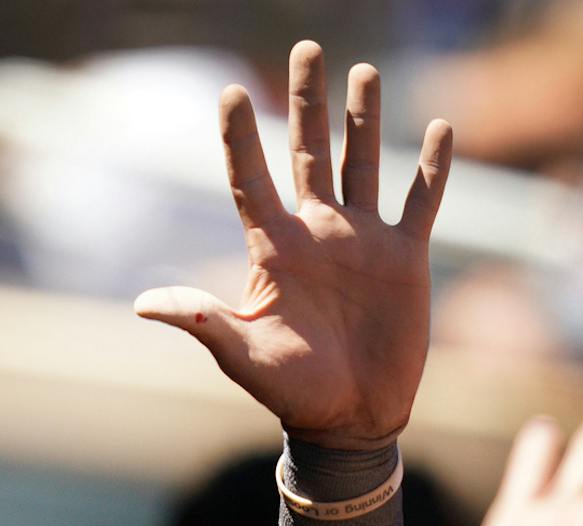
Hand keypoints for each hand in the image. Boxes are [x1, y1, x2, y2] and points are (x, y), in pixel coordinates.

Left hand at [137, 41, 453, 448]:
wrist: (349, 420)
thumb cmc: (291, 392)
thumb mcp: (241, 356)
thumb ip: (201, 322)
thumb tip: (142, 303)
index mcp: (275, 250)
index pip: (251, 180)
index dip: (241, 139)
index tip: (229, 92)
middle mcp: (317, 233)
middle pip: (310, 152)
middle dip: (308, 102)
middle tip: (307, 48)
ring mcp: (362, 241)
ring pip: (363, 163)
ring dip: (364, 119)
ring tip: (364, 71)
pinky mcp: (405, 258)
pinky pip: (422, 202)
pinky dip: (433, 168)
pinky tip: (440, 129)